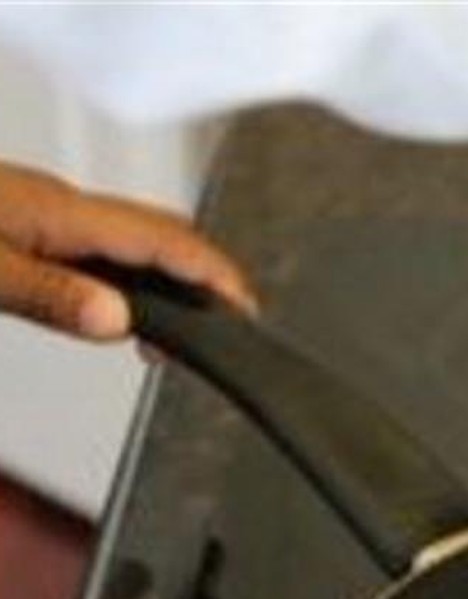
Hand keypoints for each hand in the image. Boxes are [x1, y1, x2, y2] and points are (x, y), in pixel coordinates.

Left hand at [0, 161, 255, 339]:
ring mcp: (44, 207)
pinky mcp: (27, 216)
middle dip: (205, 276)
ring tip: (174, 332)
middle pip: (162, 232)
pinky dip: (130, 275)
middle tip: (226, 323)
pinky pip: (101, 243)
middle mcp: (58, 203)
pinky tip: (117, 303)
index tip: (246, 310)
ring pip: (133, 238)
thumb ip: (49, 296)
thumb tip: (116, 320)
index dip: (217, 275)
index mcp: (58, 211)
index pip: (164, 239)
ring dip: (166, 278)